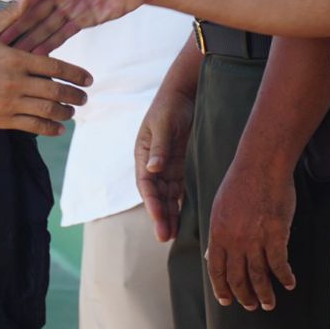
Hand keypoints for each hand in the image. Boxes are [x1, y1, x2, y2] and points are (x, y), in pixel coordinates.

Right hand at [0, 0, 92, 136]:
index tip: (88, 79)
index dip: (76, 74)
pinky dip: (50, 128)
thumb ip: (10, 14)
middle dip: (76, 96)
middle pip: (56, 91)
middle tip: (84, 97)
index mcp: (16, 59)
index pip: (55, 68)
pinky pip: (33, 125)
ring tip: (72, 111)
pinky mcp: (3, 119)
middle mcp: (16, 82)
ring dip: (65, 112)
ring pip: (48, 110)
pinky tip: (58, 127)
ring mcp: (10, 102)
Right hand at [4, 0, 162, 52]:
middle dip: (20, 27)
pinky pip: (62, 33)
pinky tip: (36, 56)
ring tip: (14, 55)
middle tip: (2, 43)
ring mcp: (71, 5)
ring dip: (31, 39)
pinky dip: (49, 44)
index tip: (6, 17)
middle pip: (37, 11)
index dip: (22, 4)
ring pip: (46, 25)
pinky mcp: (82, 19)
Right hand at [134, 76, 195, 241]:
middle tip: (164, 238)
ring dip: (169, 213)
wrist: (185, 91)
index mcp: (143, 153)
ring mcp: (167, 163)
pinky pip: (180, 187)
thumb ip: (159, 147)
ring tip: (172, 235)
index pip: (146, 184)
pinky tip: (186, 217)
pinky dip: (181, 202)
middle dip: (159, 216)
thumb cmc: (169, 105)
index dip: (152, 205)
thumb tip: (153, 169)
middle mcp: (153, 162)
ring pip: (167, 194)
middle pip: (155, 194)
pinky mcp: (181, 163)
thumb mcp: (163, 124)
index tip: (159, 222)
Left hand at [205, 160, 295, 310]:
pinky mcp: (276, 234)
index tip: (226, 301)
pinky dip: (284, 277)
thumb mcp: (219, 207)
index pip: (216, 270)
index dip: (221, 288)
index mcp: (217, 233)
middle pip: (237, 278)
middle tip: (251, 306)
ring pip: (259, 276)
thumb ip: (218, 233)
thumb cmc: (240, 182)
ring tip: (269, 303)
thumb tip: (211, 254)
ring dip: (265, 293)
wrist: (261, 164)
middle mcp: (234, 240)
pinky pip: (280, 264)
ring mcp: (255, 238)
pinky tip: (288, 283)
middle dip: (244, 296)